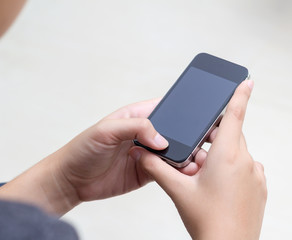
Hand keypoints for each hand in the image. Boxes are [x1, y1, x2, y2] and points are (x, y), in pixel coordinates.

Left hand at [0, 98, 193, 214]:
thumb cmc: (82, 149)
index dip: (180, 109)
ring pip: (173, 152)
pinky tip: (183, 170)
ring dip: (184, 154)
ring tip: (195, 157)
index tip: (196, 114)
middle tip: (201, 140)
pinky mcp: (146, 172)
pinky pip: (166, 170)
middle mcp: (144, 134)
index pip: (164, 108)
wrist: (71, 181)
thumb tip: (162, 139)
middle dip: (187, 135)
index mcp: (136, 117)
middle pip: (173, 131)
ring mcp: (146, 154)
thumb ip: (135, 127)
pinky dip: (176, 171)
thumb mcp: (106, 130)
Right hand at [131, 80, 266, 239]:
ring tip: (205, 178)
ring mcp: (256, 175)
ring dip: (222, 157)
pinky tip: (219, 189)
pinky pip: (246, 168)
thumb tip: (141, 154)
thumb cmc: (208, 222)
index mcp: (227, 155)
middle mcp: (246, 161)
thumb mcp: (178, 191)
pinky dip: (233, 170)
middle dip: (214, 139)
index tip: (247, 80)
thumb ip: (157, 168)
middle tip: (198, 155)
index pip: (235, 115)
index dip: (240, 94)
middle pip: (230, 136)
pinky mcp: (260, 187)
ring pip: (237, 153)